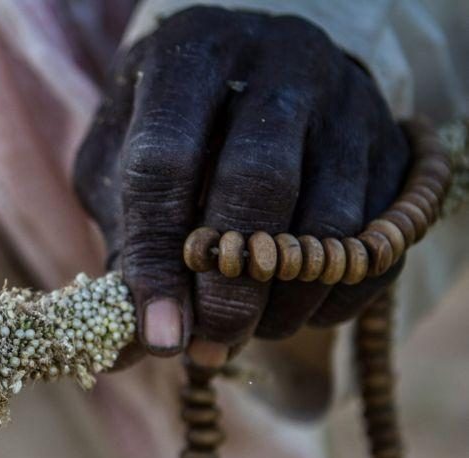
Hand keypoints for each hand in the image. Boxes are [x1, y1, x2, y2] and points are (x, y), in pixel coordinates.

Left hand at [74, 7, 408, 362]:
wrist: (251, 78)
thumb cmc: (166, 132)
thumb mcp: (120, 168)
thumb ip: (125, 243)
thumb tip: (133, 345)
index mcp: (189, 55)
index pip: (166, 159)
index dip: (159, 258)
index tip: (159, 335)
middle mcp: (277, 61)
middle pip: (258, 182)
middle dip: (230, 287)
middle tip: (207, 348)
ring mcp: (346, 97)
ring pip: (329, 220)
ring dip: (284, 302)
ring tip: (240, 336)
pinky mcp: (392, 141)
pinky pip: (378, 241)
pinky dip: (337, 297)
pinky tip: (291, 314)